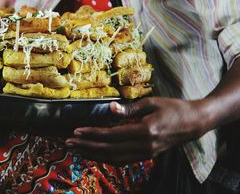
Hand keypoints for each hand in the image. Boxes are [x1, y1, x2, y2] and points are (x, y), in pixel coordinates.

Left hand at [65, 97, 209, 164]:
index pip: (111, 135)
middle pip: (109, 150)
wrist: (194, 123)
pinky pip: (122, 160)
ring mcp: (145, 154)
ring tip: (77, 150)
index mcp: (145, 131)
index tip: (75, 132)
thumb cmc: (173, 108)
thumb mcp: (151, 102)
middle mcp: (144, 146)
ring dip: (93, 155)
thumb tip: (110, 108)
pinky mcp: (146, 156)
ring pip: (114, 159)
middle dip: (86, 147)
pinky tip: (95, 155)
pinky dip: (106, 159)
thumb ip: (130, 108)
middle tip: (68, 143)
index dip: (92, 134)